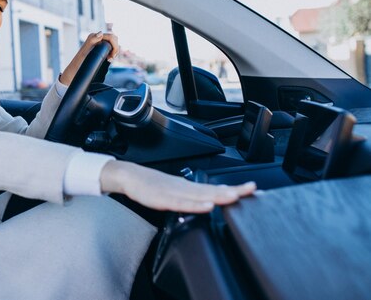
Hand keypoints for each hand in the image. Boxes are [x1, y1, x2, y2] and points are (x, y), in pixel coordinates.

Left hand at [59, 31, 118, 85]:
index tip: (112, 56)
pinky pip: (110, 47)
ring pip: (113, 44)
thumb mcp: (86, 49)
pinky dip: (112, 53)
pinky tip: (108, 59)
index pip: (111, 37)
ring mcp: (99, 43)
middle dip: (115, 48)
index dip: (115, 46)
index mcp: (95, 36)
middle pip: (114, 39)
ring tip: (109, 59)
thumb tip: (100, 33)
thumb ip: (92, 40)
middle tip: (111, 58)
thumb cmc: (81, 59)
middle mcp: (97, 38)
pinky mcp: (101, 48)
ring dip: (114, 51)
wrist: (77, 66)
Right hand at [100, 160, 255, 212]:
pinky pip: (183, 203)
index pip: (217, 189)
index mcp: (190, 187)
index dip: (234, 189)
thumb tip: (208, 201)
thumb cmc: (152, 185)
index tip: (252, 190)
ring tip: (234, 196)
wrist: (131, 177)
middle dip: (233, 190)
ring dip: (218, 195)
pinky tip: (206, 205)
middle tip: (252, 189)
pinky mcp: (164, 199)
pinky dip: (196, 204)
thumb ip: (192, 197)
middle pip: (213, 190)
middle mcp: (186, 188)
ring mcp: (176, 192)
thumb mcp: (175, 192)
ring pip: (201, 195)